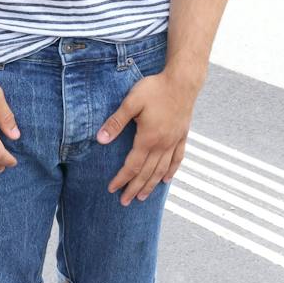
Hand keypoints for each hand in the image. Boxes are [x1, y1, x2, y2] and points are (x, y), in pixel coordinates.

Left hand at [99, 69, 197, 205]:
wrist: (183, 81)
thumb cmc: (155, 88)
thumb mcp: (131, 102)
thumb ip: (116, 122)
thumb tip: (100, 139)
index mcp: (148, 138)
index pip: (132, 165)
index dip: (121, 179)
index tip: (112, 189)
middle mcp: (162, 144)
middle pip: (147, 173)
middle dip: (134, 188)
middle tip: (125, 202)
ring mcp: (174, 141)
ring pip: (162, 169)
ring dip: (151, 185)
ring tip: (143, 197)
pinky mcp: (182, 135)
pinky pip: (177, 158)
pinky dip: (171, 171)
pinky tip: (166, 179)